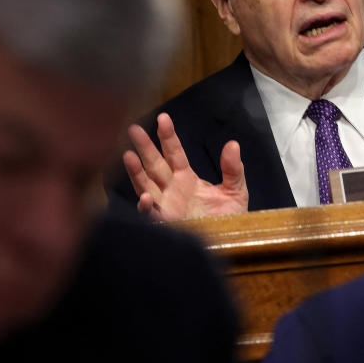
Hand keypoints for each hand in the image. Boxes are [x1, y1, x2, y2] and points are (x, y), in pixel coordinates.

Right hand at [123, 113, 248, 219]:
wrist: (231, 244)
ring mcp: (166, 205)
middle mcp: (171, 189)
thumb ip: (233, 169)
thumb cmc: (230, 218)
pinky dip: (146, 207)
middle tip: (133, 128)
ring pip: (146, 185)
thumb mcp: (235, 191)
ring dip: (137, 172)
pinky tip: (144, 198)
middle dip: (144, 147)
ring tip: (128, 155)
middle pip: (154, 164)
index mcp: (186, 178)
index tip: (163, 118)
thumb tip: (233, 144)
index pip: (174, 152)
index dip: (168, 136)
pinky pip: (152, 215)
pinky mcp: (167, 223)